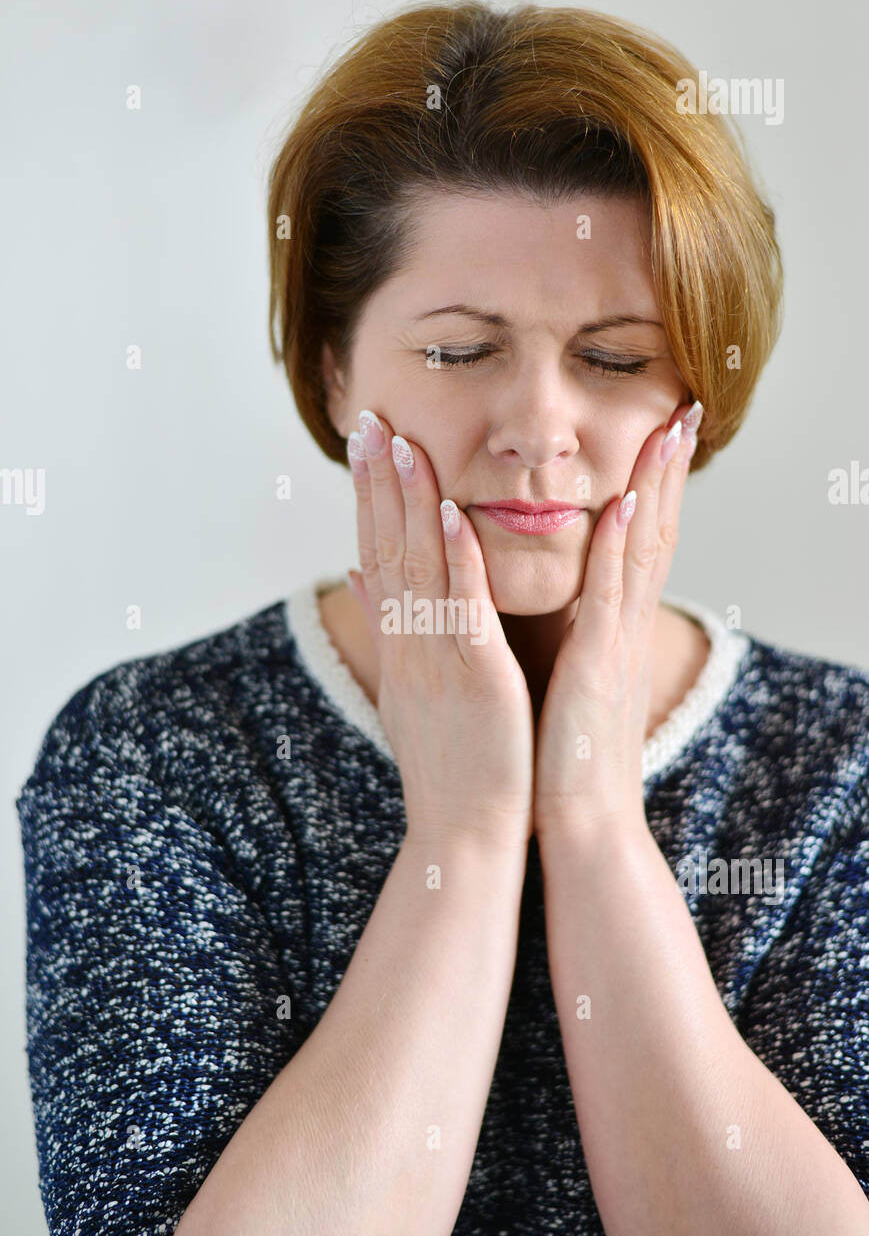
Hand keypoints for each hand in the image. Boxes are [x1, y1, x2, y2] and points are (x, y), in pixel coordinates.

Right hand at [346, 409, 534, 849]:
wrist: (462, 835)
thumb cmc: (449, 767)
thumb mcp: (410, 694)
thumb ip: (389, 631)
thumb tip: (357, 578)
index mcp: (401, 647)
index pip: (377, 556)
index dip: (368, 498)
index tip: (364, 445)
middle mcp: (409, 645)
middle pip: (386, 548)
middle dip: (376, 482)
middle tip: (367, 420)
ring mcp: (436, 658)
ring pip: (416, 567)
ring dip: (407, 501)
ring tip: (399, 442)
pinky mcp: (473, 676)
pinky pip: (460, 608)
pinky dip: (453, 558)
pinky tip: (447, 512)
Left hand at [532, 402, 701, 844]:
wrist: (580, 826)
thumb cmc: (562, 758)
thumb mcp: (561, 682)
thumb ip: (558, 636)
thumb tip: (542, 602)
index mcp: (610, 631)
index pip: (634, 544)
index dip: (649, 487)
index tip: (657, 434)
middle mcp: (623, 629)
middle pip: (653, 532)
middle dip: (667, 470)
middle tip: (684, 409)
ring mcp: (616, 646)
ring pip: (642, 551)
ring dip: (655, 487)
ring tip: (668, 428)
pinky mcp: (598, 669)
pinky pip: (610, 600)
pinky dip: (619, 549)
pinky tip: (625, 504)